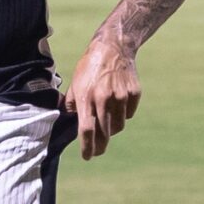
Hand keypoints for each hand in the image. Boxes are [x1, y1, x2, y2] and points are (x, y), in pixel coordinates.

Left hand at [65, 28, 140, 160]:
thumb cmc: (90, 66)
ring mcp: (121, 96)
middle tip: (98, 149)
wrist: (113, 47)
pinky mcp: (134, 93)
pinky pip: (129, 114)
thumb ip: (71, 104)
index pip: (87, 129)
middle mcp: (104, 98)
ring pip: (118, 126)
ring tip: (107, 119)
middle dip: (100, 144)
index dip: (87, 146)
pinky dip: (123, 114)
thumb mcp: (75, 83)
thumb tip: (69, 122)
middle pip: (105, 132)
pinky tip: (117, 103)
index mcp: (87, 96)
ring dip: (112, 128)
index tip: (88, 156)